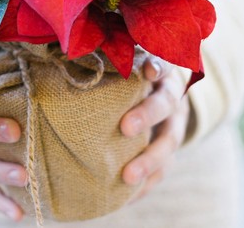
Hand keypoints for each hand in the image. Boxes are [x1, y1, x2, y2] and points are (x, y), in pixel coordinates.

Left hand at [120, 58, 190, 200]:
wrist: (158, 90)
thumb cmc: (127, 73)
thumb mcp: (124, 61)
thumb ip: (108, 58)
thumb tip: (68, 48)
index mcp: (159, 69)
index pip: (162, 63)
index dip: (157, 66)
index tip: (147, 70)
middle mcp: (171, 94)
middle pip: (167, 103)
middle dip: (148, 115)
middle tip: (126, 128)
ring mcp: (175, 121)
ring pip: (170, 140)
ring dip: (150, 160)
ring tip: (129, 176)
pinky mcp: (170, 145)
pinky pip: (166, 167)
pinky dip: (149, 180)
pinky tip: (130, 194)